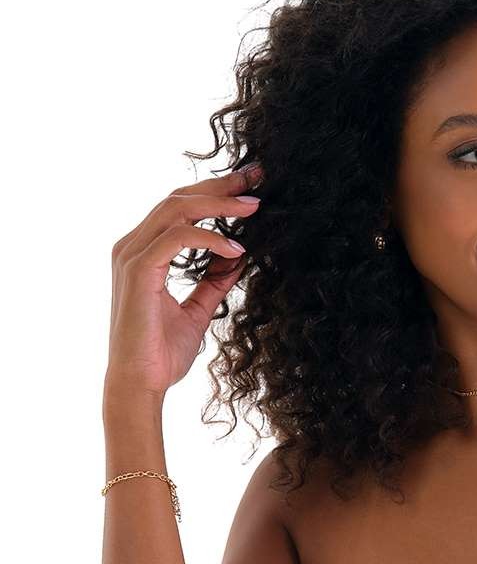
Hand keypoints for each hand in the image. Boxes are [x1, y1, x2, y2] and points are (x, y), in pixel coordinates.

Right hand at [105, 164, 262, 398]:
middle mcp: (133, 247)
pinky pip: (177, 237)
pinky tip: (236, 249)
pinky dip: (210, 238)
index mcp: (143, 252)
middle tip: (257, 179)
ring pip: (176, 209)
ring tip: (254, 208)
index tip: (250, 188)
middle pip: (178, 197)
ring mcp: (132, 256)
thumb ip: (214, 282)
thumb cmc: (161, 352)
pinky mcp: (139, 271)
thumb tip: (239, 258)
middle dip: (221, 186)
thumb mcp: (198, 309)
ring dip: (219, 204)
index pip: (179, 207)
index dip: (215, 193)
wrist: (141, 383)